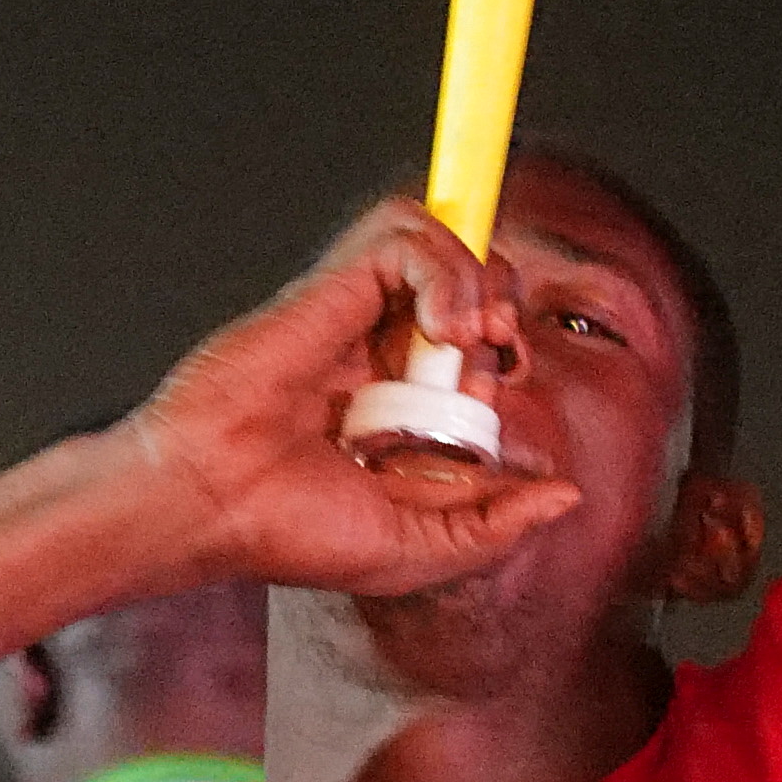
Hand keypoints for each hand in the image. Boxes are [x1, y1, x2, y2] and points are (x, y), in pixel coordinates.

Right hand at [124, 201, 590, 597]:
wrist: (215, 509)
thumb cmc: (290, 533)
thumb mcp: (420, 548)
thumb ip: (494, 527)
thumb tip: (566, 494)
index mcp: (395, 401)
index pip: (470, 334)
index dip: (502, 344)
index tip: (497, 384)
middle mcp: (375, 348)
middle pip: (464, 273)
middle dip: (501, 302)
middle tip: (492, 353)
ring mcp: (352, 314)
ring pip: (437, 237)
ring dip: (477, 276)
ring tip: (470, 333)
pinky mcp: (329, 287)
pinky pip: (405, 233)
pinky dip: (443, 264)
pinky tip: (443, 323)